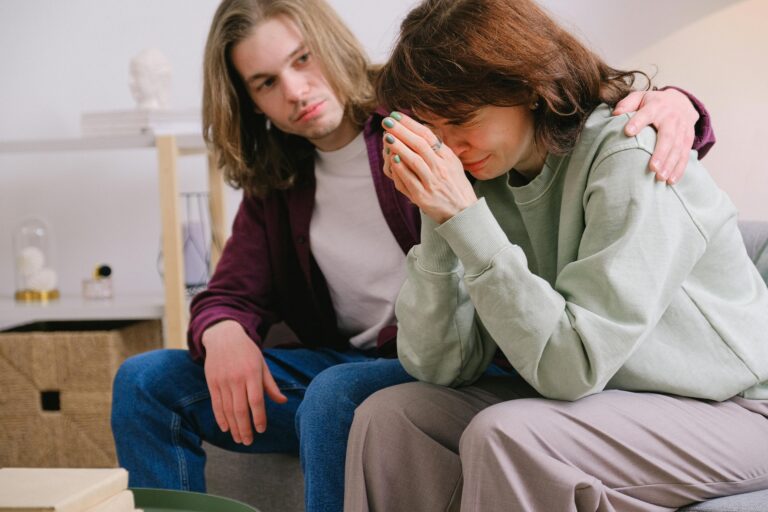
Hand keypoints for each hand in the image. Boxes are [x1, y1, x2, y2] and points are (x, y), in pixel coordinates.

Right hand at [202, 320, 286, 444]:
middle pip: (241, 409)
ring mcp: (223, 381)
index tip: (262, 430)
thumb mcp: (262, 365)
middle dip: (245, 428)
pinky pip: (216, 404)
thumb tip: (283, 401)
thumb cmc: (247, 352)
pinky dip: (220, 418)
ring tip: (239, 439)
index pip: (256, 401)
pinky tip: (226, 428)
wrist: (224, 336)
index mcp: (252, 374)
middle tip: (249, 442)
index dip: (259, 417)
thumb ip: (270, 385)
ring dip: (233, 427)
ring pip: (228, 410)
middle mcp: (237, 379)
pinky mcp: (212, 383)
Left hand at [382, 113, 476, 223]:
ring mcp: (432, 182)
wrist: (463, 213)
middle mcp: (440, 168)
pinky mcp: (423, 196)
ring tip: (387, 136)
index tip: (396, 115)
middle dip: (402, 131)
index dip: (411, 124)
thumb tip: (421, 131)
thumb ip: (438, 149)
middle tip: (387, 121)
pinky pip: (410, 180)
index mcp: (447, 157)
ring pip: (414, 160)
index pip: (427, 135)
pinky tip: (392, 158)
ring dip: (399, 147)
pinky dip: (400, 168)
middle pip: (419, 144)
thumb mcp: (453, 164)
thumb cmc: (455, 186)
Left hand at [613, 88, 698, 183]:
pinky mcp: (688, 139)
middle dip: (660, 152)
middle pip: (667, 136)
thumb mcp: (639, 97)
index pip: (647, 113)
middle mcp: (671, 117)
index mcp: (656, 106)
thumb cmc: (652, 103)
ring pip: (678, 148)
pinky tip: (671, 181)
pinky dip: (679, 169)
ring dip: (670, 164)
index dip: (638, 121)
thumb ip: (627, 104)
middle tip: (652, 168)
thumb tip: (615, 113)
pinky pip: (685, 155)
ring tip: (660, 178)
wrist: (681, 101)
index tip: (628, 132)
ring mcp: (682, 129)